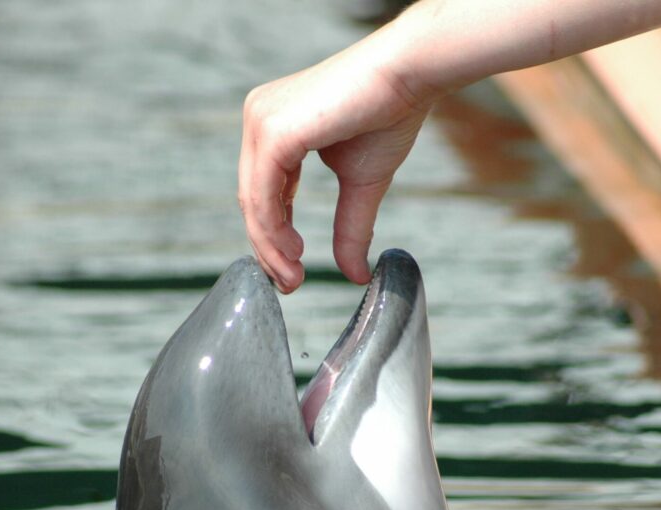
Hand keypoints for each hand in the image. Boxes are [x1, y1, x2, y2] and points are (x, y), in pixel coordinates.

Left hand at [239, 40, 432, 292]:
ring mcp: (261, 121)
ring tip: (292, 274)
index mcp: (273, 126)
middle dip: (268, 248)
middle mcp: (259, 119)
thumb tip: (356, 275)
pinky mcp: (273, 131)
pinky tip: (293, 250)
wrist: (409, 75)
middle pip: (251, 198)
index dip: (273, 236)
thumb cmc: (388, 114)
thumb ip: (349, 227)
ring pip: (253, 200)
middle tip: (288, 283)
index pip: (262, 190)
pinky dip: (273, 228)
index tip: (291, 271)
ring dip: (270, 245)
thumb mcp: (361, 183)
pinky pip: (263, 192)